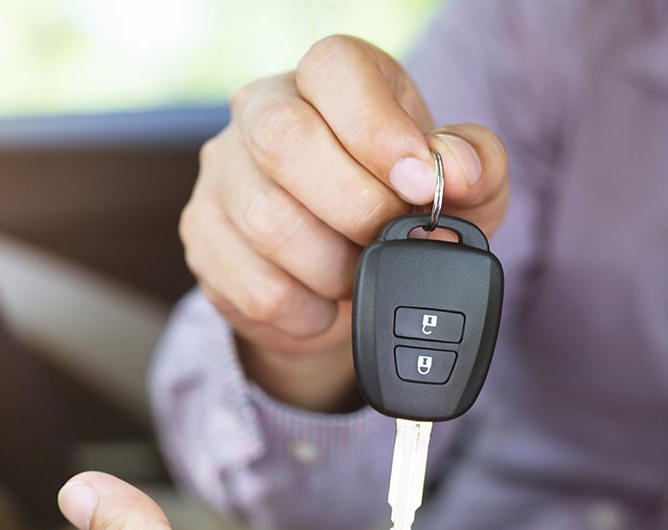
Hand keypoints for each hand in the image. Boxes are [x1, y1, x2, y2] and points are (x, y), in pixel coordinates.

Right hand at [180, 35, 508, 410]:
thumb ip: (477, 167)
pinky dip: (304, 311)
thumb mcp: (460, 188)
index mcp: (328, 78)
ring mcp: (221, 175)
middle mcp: (259, 112)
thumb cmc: (398, 210)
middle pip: (283, 141)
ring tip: (359, 276)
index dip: (378, 128)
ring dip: (334, 269)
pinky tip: (322, 304)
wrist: (336, 276)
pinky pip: (253, 286)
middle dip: (355, 207)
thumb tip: (457, 170)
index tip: (418, 182)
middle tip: (389, 239)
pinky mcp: (201, 237)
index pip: (333, 70)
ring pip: (267, 223)